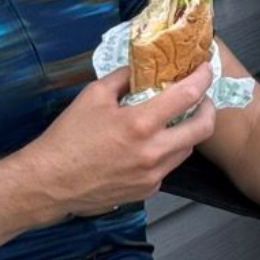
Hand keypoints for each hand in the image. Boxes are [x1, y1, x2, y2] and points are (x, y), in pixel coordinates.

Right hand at [23, 62, 216, 219]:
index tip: (206, 68)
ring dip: (188, 131)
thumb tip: (142, 68)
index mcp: (140, 124)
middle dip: (209, 107)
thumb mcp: (94, 95)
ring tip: (175, 118)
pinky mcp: (147, 191)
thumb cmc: (68, 136)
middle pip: (203, 129)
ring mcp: (153, 176)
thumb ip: (124, 78)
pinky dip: (166, 151)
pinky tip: (150, 144)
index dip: (202, 77)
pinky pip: (168, 166)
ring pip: (187, 149)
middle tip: (201, 97)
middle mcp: (153, 152)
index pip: (187, 95)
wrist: (50, 183)